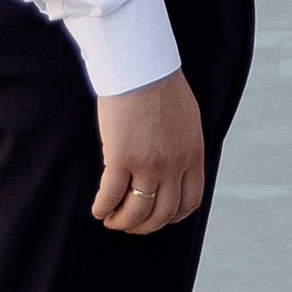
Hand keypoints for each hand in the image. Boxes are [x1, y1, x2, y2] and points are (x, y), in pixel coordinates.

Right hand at [93, 71, 206, 233]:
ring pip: (138, 211)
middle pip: (163, 214)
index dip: (172, 217)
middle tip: (128, 223)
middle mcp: (175, 165)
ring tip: (110, 219)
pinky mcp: (122, 158)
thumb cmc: (161, 86)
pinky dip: (103, 208)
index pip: (190, 202)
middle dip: (144, 225)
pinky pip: (111, 196)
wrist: (142, 66)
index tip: (157, 216)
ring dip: (122, 221)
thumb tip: (174, 167)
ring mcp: (149, 164)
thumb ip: (183, 147)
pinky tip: (98, 209)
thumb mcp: (186, 120)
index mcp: (193, 154)